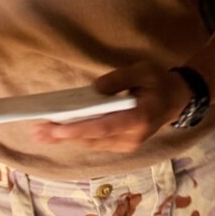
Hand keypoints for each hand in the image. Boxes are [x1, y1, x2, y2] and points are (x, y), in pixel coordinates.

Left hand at [31, 62, 190, 152]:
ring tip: (40, 133)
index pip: (105, 127)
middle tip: (38, 131)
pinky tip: (57, 133)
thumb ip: (119, 79)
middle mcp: (132, 137)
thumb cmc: (158, 82)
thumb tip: (95, 90)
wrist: (176, 99)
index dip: (79, 129)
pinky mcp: (121, 145)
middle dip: (64, 135)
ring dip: (66, 138)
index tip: (57, 129)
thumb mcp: (143, 70)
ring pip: (91, 143)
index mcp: (139, 118)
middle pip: (93, 138)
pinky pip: (96, 142)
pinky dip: (76, 137)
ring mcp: (127, 144)